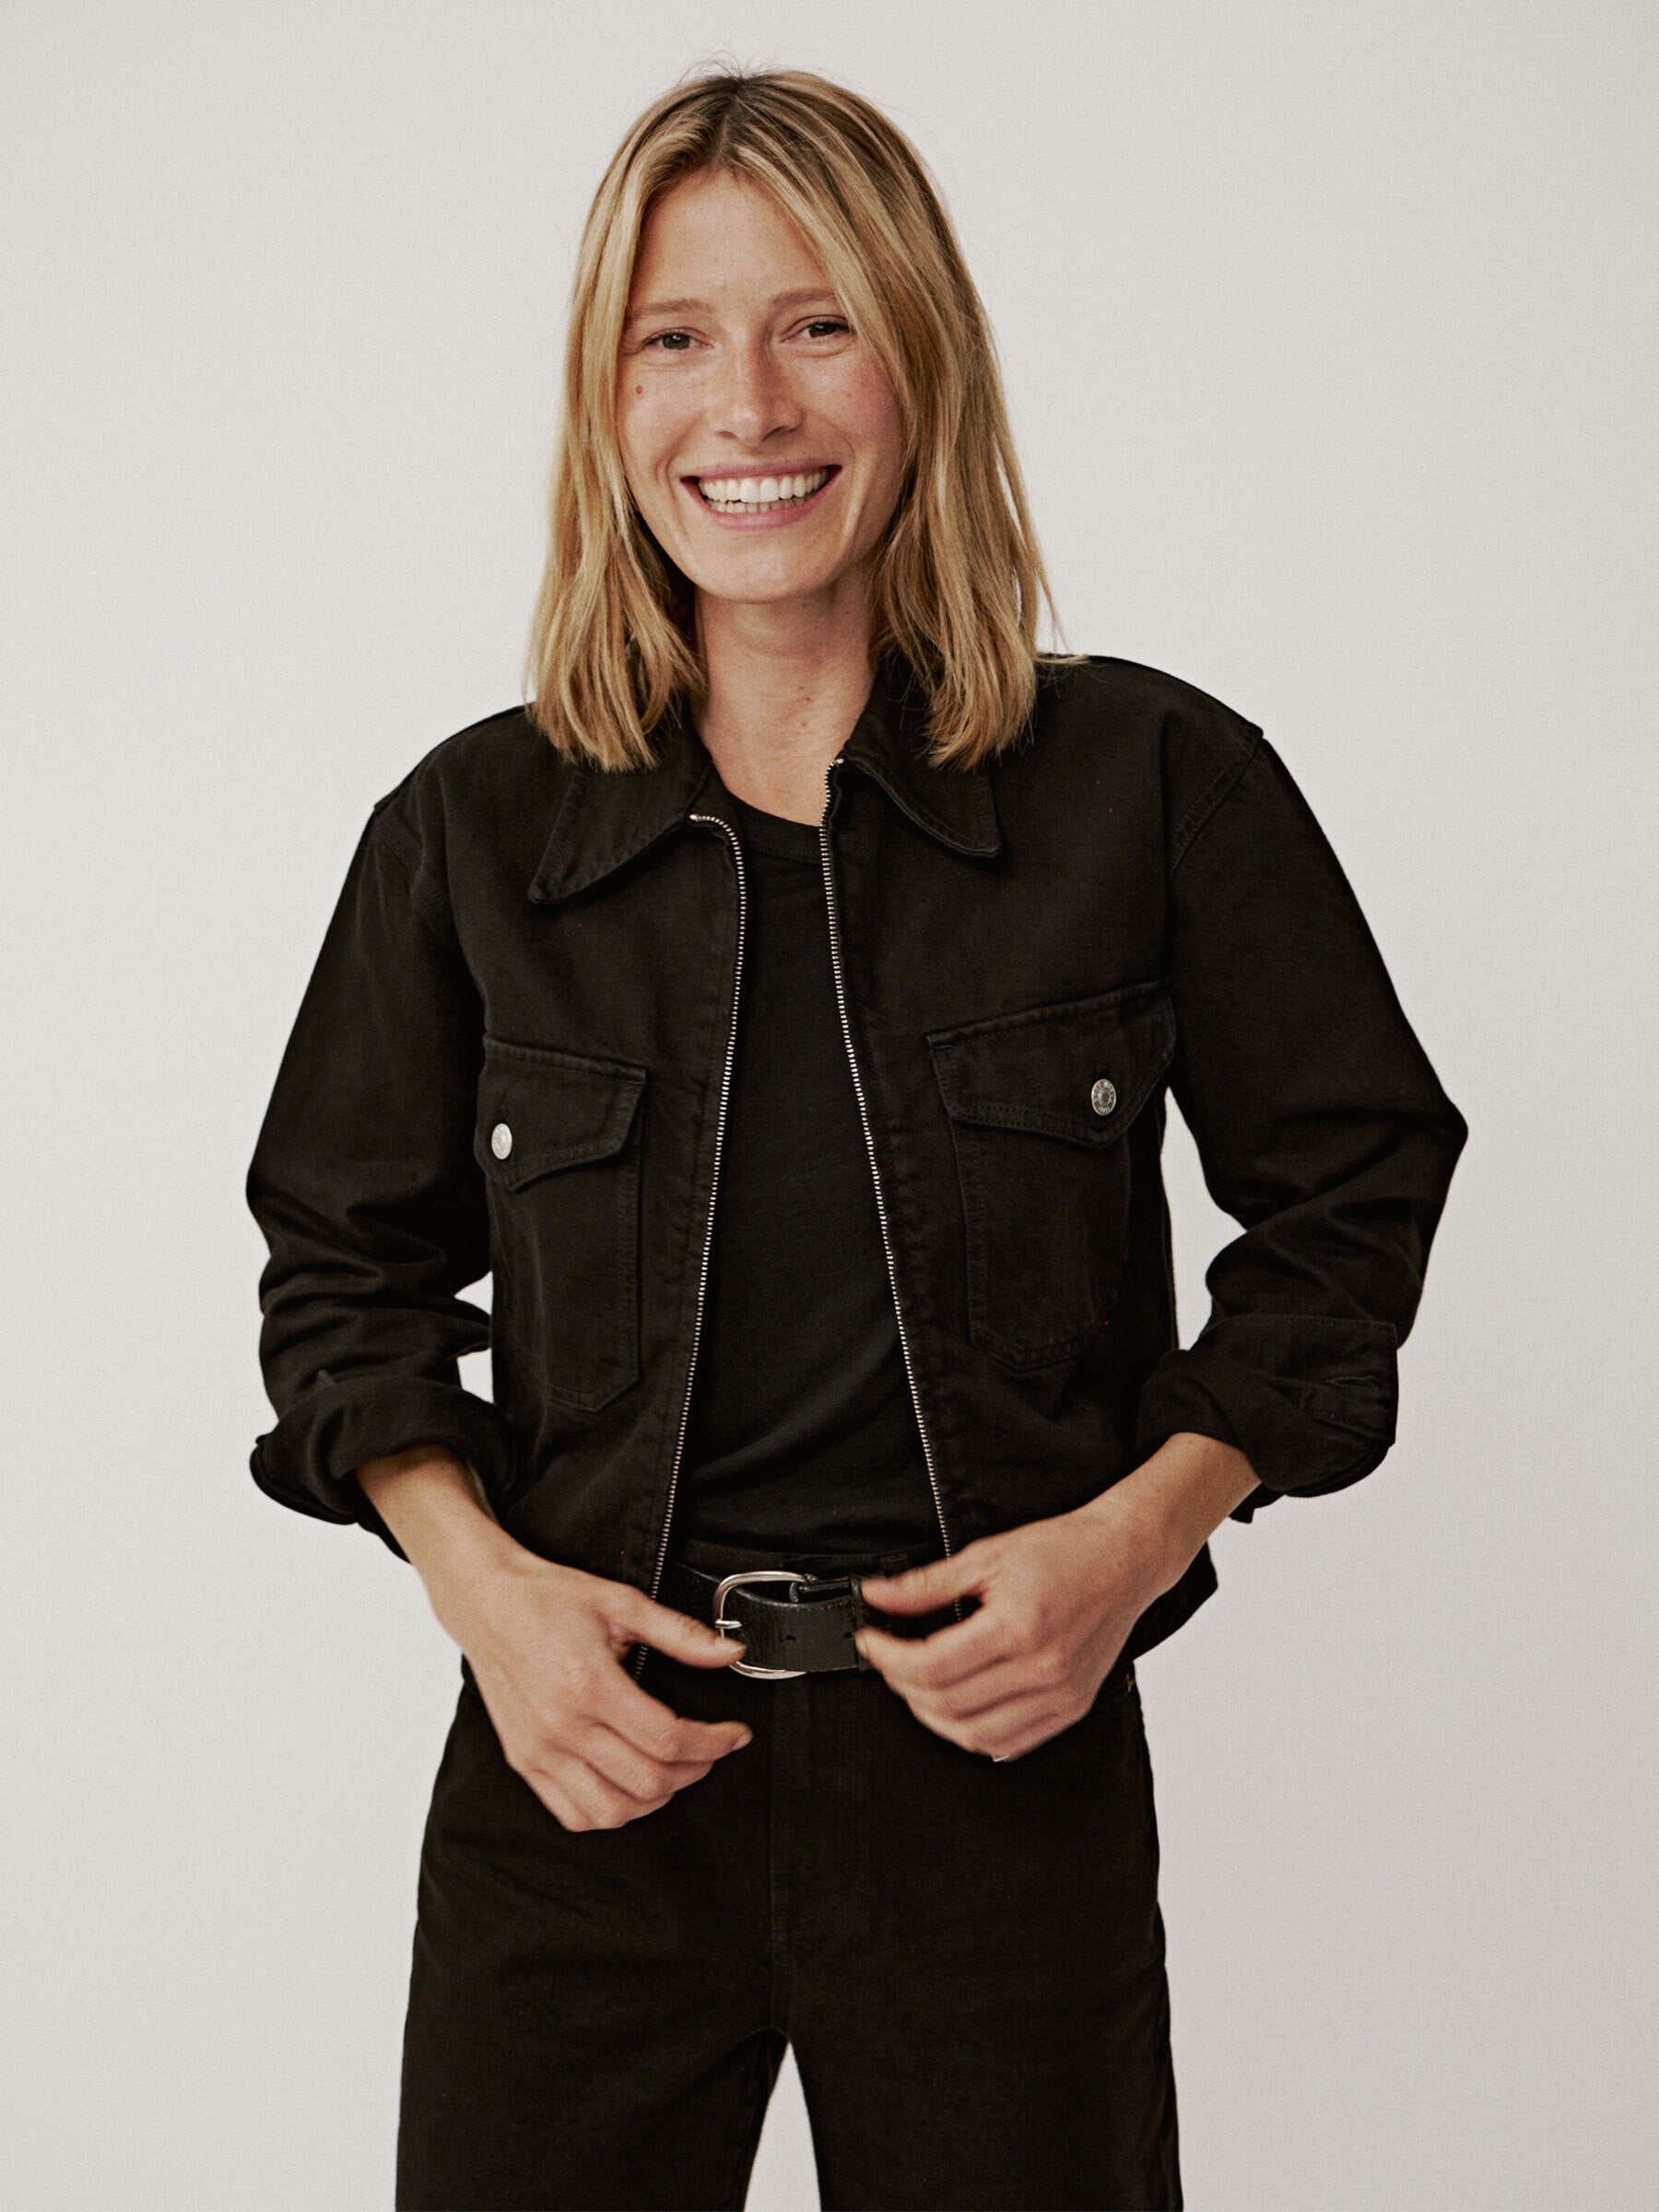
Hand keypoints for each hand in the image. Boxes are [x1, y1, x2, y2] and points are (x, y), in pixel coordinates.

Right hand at [357, 1447, 753, 1831]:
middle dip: (696, 1770)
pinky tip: (629, 1787)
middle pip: (648, 1781)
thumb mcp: (622, 1602)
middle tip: (710, 1749)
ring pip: (612, 1811)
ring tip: (674, 1769)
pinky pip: (573, 1814)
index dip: (714, 1743)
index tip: (734, 1735)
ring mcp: (540, 1750)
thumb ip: (680, 1633)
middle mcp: (562, 1726)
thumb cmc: (548, 1598)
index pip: (668, 1739)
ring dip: (656, 1799)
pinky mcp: (524, 1761)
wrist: (487, 1601)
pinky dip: (610, 1812)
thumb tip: (729, 1652)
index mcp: (590, 1685)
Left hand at [854, 1434, 1257, 1760]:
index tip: (871, 1641)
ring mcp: (1059, 1694)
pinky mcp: (1070, 1707)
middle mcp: (1042, 1668)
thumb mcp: (986, 1555)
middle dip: (902, 1684)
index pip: (933, 1665)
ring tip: (915, 1685)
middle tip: (888, 1658)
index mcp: (1019, 1626)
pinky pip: (1009, 1742)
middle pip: (947, 1704)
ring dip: (932, 1716)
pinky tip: (956, 1709)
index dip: (889, 1657)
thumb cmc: (1065, 1551)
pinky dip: (972, 1734)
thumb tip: (877, 1595)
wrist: (1124, 1558)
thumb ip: (926, 1583)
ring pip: (974, 1734)